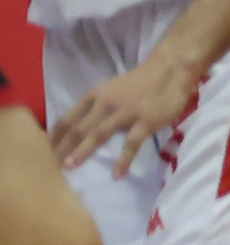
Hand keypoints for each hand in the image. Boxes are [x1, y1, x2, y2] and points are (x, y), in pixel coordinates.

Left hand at [52, 51, 204, 175]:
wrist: (170, 69)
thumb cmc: (141, 82)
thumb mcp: (111, 90)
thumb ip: (97, 106)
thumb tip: (83, 127)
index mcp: (95, 96)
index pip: (68, 118)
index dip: (55, 136)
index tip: (45, 151)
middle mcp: (105, 103)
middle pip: (78, 128)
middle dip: (63, 147)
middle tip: (51, 165)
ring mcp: (126, 112)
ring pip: (99, 133)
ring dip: (83, 151)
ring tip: (71, 167)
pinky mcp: (146, 121)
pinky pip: (132, 143)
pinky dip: (123, 159)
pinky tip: (117, 174)